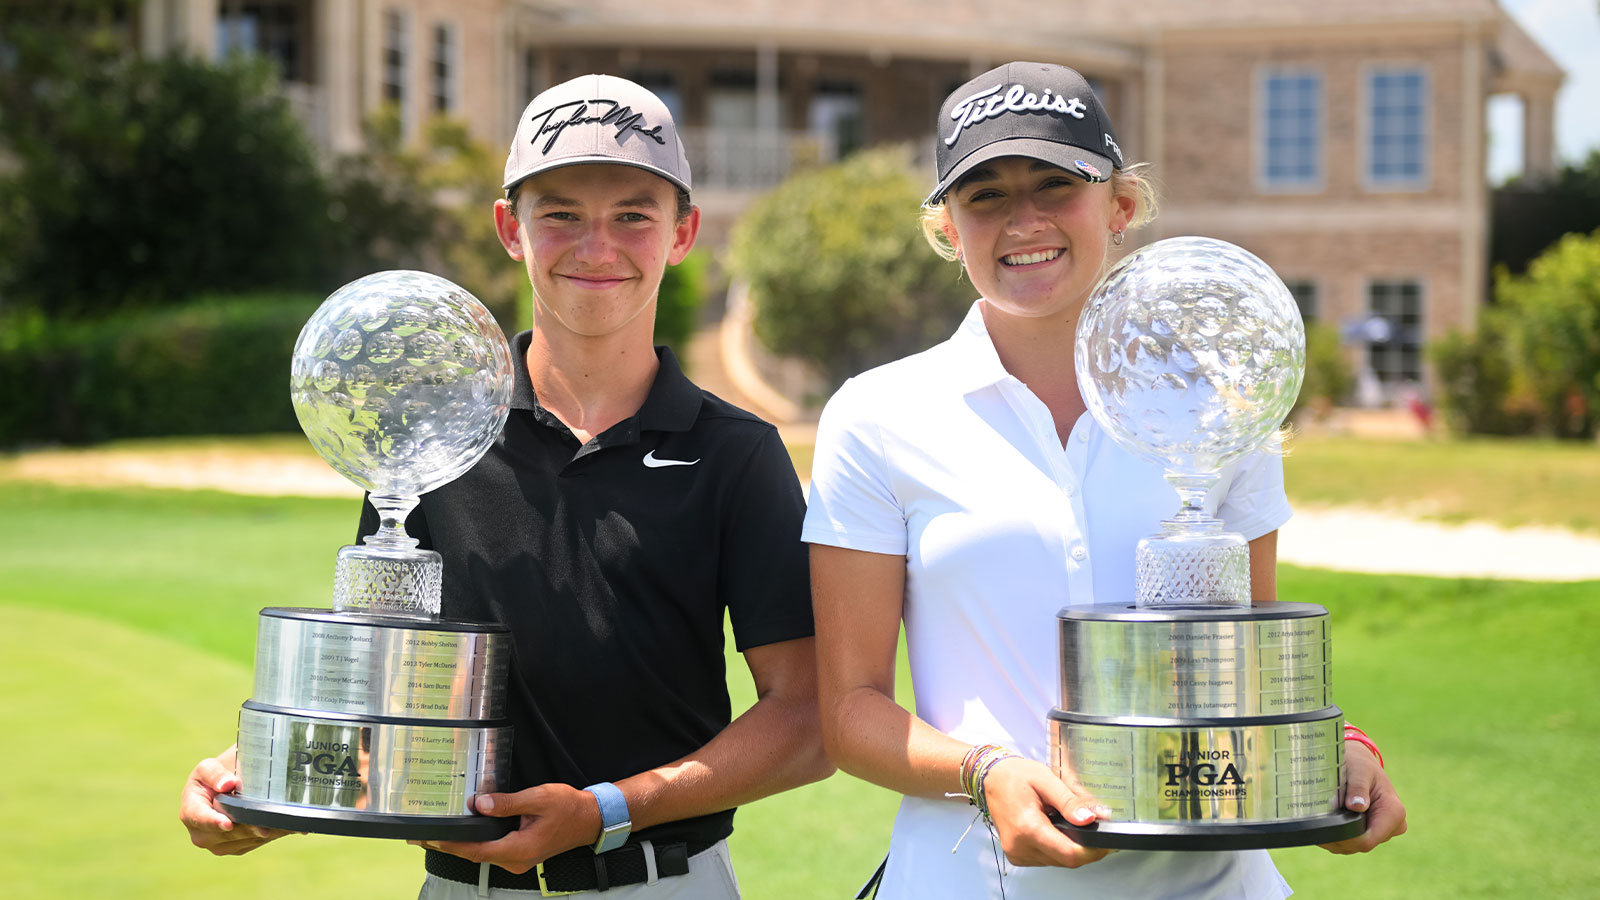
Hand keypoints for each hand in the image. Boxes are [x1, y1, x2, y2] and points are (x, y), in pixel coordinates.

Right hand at [179, 755, 295, 854]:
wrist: (229, 785)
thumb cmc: (215, 774)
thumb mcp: (209, 767)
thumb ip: (215, 774)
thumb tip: (227, 784)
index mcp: (190, 810)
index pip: (199, 818)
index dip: (213, 822)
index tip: (228, 824)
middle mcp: (200, 832)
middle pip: (225, 834)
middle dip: (246, 829)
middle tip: (266, 825)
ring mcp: (217, 843)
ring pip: (241, 841)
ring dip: (260, 833)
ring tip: (279, 823)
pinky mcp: (235, 847)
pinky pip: (253, 843)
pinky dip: (269, 834)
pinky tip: (282, 825)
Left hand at [413, 783, 602, 873]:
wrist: (590, 820)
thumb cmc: (568, 807)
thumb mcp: (539, 798)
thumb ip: (508, 803)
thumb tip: (481, 805)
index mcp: (519, 849)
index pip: (476, 849)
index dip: (450, 843)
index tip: (428, 836)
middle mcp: (515, 860)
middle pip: (474, 854)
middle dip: (447, 844)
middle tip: (419, 835)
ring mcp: (517, 860)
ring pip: (481, 854)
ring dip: (458, 844)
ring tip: (434, 833)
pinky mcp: (519, 854)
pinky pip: (491, 851)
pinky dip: (473, 843)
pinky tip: (463, 833)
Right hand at [980, 757, 1113, 868]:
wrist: (991, 778)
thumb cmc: (1015, 776)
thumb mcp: (1046, 779)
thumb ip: (1070, 801)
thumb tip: (1092, 818)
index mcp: (1027, 827)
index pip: (1069, 853)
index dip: (1093, 850)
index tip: (1107, 841)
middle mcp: (1020, 846)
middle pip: (1066, 860)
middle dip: (1085, 846)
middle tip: (1094, 826)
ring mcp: (1017, 853)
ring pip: (1059, 861)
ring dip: (1071, 847)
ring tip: (1070, 822)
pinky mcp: (1018, 855)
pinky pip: (1048, 858)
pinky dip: (1058, 847)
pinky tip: (1056, 829)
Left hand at [1321, 740, 1407, 853]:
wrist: (1360, 762)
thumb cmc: (1359, 764)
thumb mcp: (1358, 770)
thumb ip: (1358, 787)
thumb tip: (1356, 806)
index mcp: (1393, 812)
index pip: (1368, 839)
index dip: (1345, 838)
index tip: (1326, 827)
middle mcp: (1392, 826)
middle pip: (1359, 844)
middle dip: (1337, 836)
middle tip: (1315, 820)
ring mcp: (1381, 833)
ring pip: (1352, 846)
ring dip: (1334, 837)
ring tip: (1320, 818)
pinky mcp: (1369, 834)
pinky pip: (1349, 843)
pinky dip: (1335, 836)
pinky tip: (1324, 823)